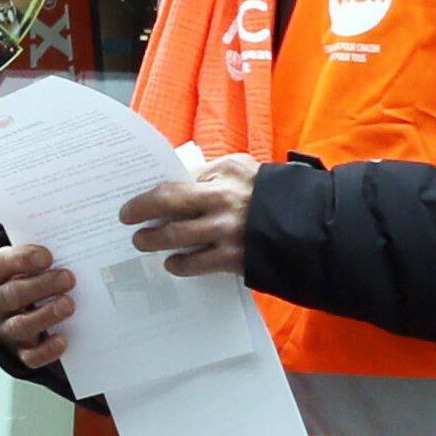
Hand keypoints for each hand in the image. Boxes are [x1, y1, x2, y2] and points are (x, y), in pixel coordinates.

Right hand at [0, 239, 75, 367]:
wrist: (5, 312)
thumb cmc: (15, 279)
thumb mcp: (14, 263)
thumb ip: (30, 256)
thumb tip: (63, 247)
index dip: (22, 260)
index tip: (47, 256)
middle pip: (12, 295)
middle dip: (42, 286)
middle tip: (68, 278)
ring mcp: (0, 331)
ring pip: (20, 326)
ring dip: (46, 315)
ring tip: (68, 305)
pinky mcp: (15, 353)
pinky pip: (29, 356)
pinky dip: (46, 350)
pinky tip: (61, 340)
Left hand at [122, 152, 262, 276]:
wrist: (309, 228)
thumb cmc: (271, 196)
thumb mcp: (245, 173)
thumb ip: (212, 175)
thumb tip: (176, 179)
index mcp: (226, 171)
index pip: (178, 175)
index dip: (153, 188)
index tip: (136, 196)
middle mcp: (223, 198)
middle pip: (167, 201)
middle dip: (140, 210)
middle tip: (126, 218)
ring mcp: (227, 229)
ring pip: (174, 236)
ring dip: (152, 240)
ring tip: (142, 242)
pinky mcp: (232, 257)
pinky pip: (194, 264)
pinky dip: (178, 264)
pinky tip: (172, 263)